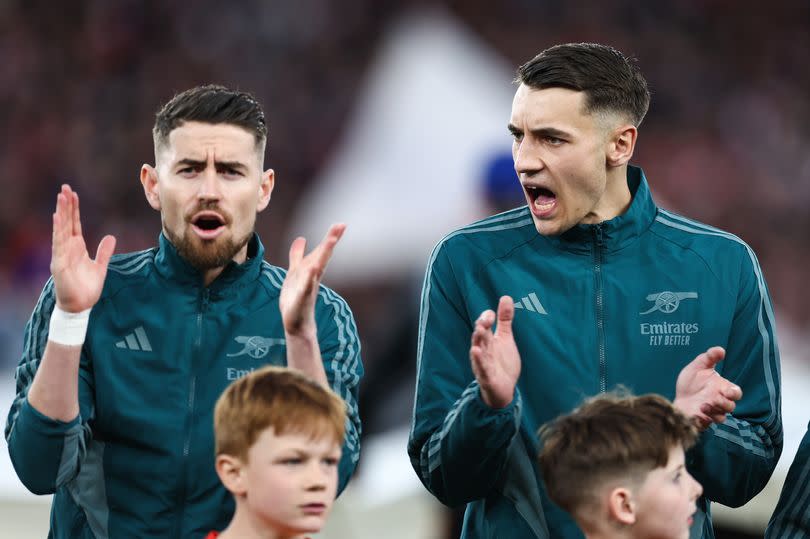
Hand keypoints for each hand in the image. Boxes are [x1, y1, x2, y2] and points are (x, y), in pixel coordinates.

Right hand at [50, 185, 115, 312]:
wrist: (80, 306)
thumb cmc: (87, 288)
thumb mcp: (100, 267)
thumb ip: (104, 252)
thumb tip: (111, 237)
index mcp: (76, 247)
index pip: (74, 223)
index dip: (73, 209)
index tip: (73, 194)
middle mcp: (67, 248)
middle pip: (66, 222)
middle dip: (66, 205)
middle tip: (65, 187)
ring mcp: (62, 254)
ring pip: (61, 229)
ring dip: (61, 213)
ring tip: (61, 197)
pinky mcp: (60, 263)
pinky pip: (59, 244)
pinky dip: (58, 230)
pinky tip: (58, 218)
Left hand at [279, 223, 345, 336]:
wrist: (295, 322)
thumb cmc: (296, 297)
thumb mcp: (295, 272)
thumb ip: (298, 255)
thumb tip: (301, 238)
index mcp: (311, 269)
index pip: (322, 251)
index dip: (331, 237)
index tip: (341, 224)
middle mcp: (313, 276)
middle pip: (323, 257)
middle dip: (330, 242)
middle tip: (341, 227)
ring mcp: (309, 287)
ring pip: (317, 269)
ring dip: (323, 256)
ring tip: (330, 242)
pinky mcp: (302, 299)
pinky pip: (306, 287)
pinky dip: (309, 278)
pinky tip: (312, 269)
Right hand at [469, 296, 520, 408]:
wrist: (504, 388)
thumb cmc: (501, 361)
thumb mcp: (505, 338)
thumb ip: (505, 319)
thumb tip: (505, 297)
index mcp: (487, 340)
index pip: (483, 325)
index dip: (486, 317)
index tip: (492, 313)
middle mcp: (483, 349)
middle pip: (480, 335)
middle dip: (482, 326)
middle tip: (486, 318)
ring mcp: (483, 363)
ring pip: (479, 349)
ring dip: (478, 340)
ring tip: (479, 330)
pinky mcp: (486, 376)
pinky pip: (481, 367)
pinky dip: (479, 360)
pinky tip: (476, 351)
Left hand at [674, 346, 741, 429]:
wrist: (677, 395)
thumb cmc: (692, 381)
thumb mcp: (698, 366)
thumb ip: (709, 357)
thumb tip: (720, 349)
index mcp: (721, 388)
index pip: (736, 393)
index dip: (734, 393)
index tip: (726, 390)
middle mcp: (718, 402)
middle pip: (731, 407)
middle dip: (724, 404)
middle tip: (713, 398)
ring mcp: (710, 412)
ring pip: (721, 418)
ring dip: (714, 413)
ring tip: (702, 406)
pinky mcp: (700, 421)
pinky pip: (706, 425)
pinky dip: (703, 421)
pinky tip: (696, 414)